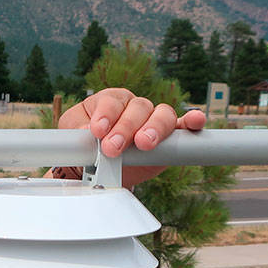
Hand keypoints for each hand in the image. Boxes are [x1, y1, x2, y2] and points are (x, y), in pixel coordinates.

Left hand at [56, 88, 205, 186]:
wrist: (94, 167)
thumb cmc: (84, 142)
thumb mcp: (72, 131)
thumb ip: (78, 128)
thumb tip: (88, 131)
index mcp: (111, 100)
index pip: (112, 101)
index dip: (106, 115)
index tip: (97, 131)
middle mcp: (134, 107)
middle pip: (138, 108)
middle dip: (125, 128)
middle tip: (113, 148)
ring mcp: (153, 120)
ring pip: (161, 114)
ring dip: (154, 128)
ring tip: (143, 144)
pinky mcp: (169, 137)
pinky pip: (183, 125)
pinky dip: (192, 122)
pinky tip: (195, 122)